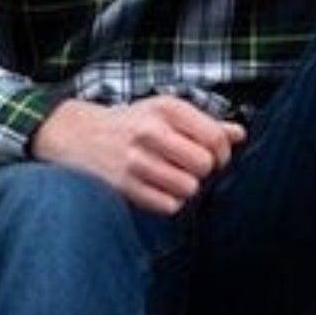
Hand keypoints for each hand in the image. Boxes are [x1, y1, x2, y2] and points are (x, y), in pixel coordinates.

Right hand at [31, 95, 245, 214]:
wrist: (76, 135)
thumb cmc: (129, 124)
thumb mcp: (164, 112)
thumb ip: (204, 123)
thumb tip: (239, 134)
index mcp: (167, 109)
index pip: (215, 138)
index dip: (222, 154)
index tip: (214, 157)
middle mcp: (151, 131)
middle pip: (205, 165)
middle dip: (203, 171)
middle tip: (189, 168)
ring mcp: (136, 160)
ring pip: (188, 188)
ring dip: (185, 188)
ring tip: (171, 178)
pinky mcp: (124, 185)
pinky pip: (168, 205)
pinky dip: (168, 202)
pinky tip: (157, 189)